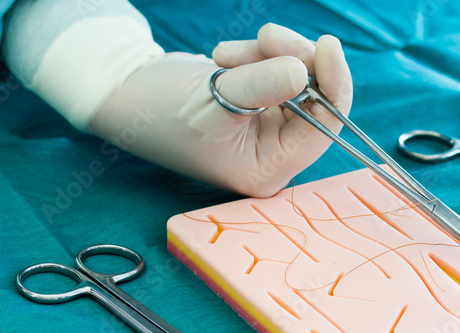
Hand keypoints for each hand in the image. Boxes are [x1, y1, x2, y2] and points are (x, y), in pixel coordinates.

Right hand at [88, 23, 351, 195]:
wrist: (126, 92)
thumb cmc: (159, 111)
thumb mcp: (210, 101)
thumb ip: (259, 87)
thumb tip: (303, 71)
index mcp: (269, 169)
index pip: (323, 129)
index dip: (333, 84)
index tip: (327, 45)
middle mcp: (275, 152)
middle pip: (316, 97)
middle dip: (292, 60)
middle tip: (265, 35)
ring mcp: (269, 125)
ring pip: (298, 76)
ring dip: (267, 54)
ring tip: (224, 56)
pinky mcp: (260, 100)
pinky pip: (278, 67)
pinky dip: (256, 54)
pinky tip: (223, 58)